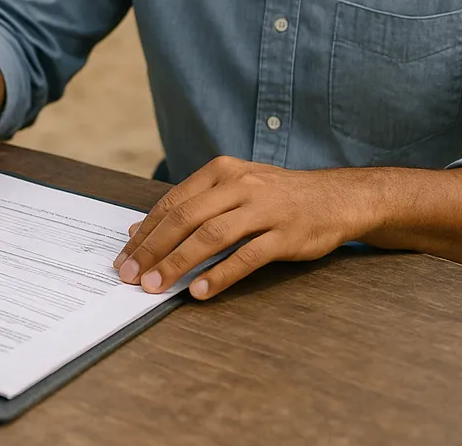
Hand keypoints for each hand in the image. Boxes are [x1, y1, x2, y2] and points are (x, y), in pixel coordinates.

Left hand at [113, 157, 368, 299]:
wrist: (337, 197)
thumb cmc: (277, 196)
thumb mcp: (233, 189)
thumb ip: (190, 207)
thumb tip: (139, 230)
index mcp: (221, 172)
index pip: (172, 204)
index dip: (145, 232)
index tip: (124, 257)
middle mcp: (239, 185)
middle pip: (184, 219)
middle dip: (152, 249)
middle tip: (130, 275)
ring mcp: (264, 209)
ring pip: (210, 236)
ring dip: (178, 263)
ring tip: (155, 286)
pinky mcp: (286, 235)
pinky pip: (246, 257)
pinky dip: (220, 275)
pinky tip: (199, 291)